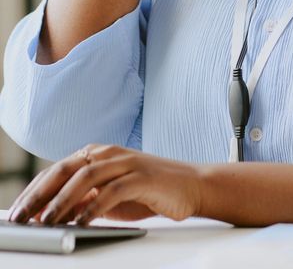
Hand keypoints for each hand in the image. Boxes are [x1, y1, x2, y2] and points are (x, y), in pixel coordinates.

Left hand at [7, 144, 204, 225]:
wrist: (190, 185)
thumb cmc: (148, 192)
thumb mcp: (109, 195)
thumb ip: (83, 199)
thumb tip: (48, 216)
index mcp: (98, 154)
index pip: (57, 169)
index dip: (34, 190)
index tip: (15, 212)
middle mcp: (109, 153)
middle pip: (66, 169)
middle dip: (39, 195)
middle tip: (20, 217)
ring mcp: (127, 163)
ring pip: (86, 177)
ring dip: (62, 201)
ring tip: (46, 222)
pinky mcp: (143, 177)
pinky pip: (113, 191)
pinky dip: (94, 207)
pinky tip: (81, 222)